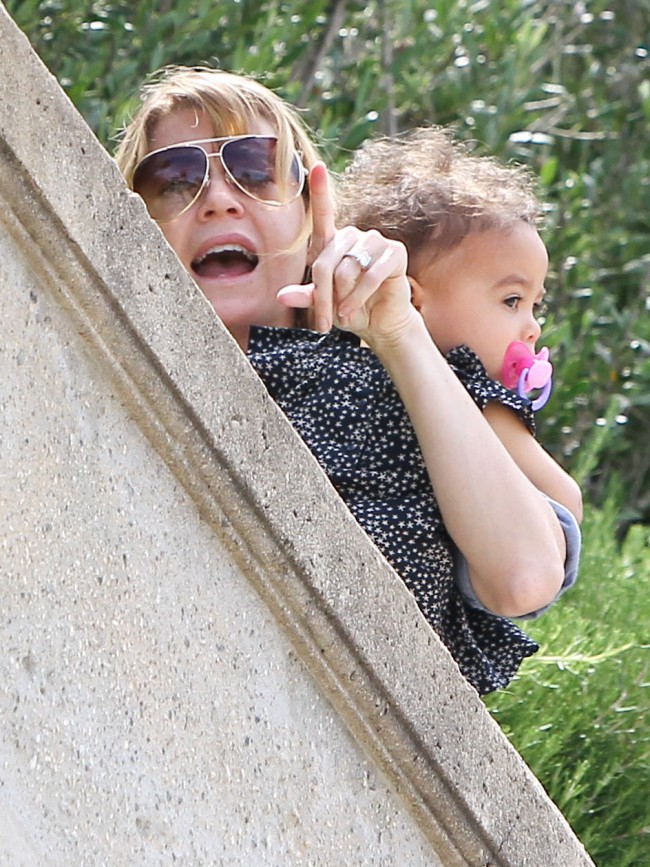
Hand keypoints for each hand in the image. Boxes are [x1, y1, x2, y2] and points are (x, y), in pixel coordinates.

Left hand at [277, 162, 412, 344]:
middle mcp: (354, 236)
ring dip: (343, 298)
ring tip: (345, 313)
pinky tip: (354, 311)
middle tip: (324, 322)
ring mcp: (375, 241)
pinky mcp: (395, 253)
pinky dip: (358, 298)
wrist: (379, 323)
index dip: (320, 191)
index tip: (318, 167)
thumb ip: (305, 296)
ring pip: (347, 270)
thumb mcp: (323, 303)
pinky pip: (370, 276)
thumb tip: (281, 296)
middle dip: (323, 296)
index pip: (324, 214)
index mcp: (334, 243)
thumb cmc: (349, 308)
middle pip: (326, 262)